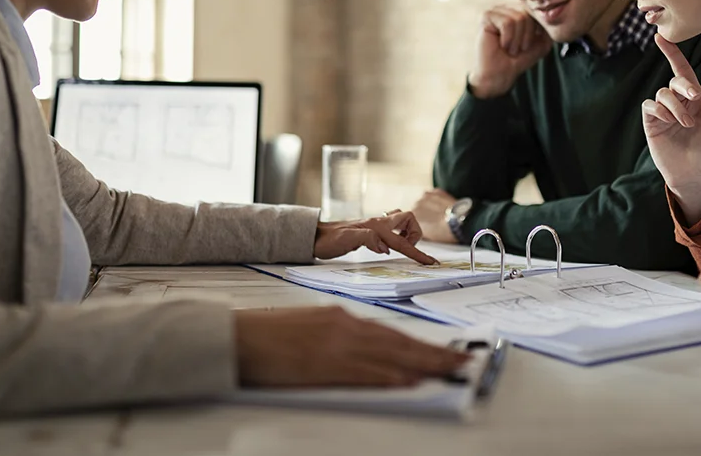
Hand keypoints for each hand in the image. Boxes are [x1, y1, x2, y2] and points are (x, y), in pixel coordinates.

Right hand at [235, 307, 469, 386]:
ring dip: (424, 364)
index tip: (446, 351)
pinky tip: (409, 382)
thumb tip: (372, 353)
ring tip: (450, 370)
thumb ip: (342, 337)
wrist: (238, 337)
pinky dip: (390, 377)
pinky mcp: (325, 366)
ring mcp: (337, 346)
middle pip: (399, 343)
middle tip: (463, 360)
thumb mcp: (313, 327)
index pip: (392, 332)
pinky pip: (365, 373)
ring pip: (390, 356)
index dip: (422, 344)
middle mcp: (345, 327)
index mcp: (342, 318)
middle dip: (434, 353)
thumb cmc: (270, 335)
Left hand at [313, 210, 437, 263]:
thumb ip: (367, 239)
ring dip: (408, 232)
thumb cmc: (328, 240)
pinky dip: (399, 234)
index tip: (430, 262)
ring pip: (402, 221)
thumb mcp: (345, 241)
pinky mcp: (372, 230)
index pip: (402, 241)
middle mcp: (378, 223)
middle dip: (415, 233)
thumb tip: (385, 246)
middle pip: (409, 219)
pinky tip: (391, 245)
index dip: (417, 253)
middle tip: (407, 249)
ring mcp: (375, 225)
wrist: (315, 236)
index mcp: (376, 228)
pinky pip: (393, 228)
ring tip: (401, 247)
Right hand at [412, 189, 457, 243]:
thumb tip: (418, 228)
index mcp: (412, 216)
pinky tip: (443, 206)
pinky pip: (434, 194)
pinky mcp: (436, 191)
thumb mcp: (427, 235)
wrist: (459, 222)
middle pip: (418, 207)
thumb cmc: (443, 231)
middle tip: (433, 219)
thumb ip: (418, 228)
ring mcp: (426, 196)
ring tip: (439, 212)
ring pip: (425, 200)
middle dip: (424, 212)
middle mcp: (416, 204)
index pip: (411, 217)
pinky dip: (437, 199)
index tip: (426, 223)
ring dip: (430, 204)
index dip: (419, 220)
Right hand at [469, 5, 552, 98]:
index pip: (535, 11)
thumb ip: (549, 28)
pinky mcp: (486, 16)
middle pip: (528, 13)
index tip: (527, 45)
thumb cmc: (518, 59)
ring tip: (510, 48)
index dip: (536, 30)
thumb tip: (554, 14)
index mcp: (518, 10)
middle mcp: (507, 7)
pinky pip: (507, 23)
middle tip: (518, 49)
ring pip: (519, 18)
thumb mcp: (542, 43)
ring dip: (517, 39)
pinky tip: (502, 45)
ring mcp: (495, 10)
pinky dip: (508, 38)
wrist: (500, 75)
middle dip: (527, 36)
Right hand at [642, 34, 700, 223]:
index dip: (673, 54)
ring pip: (663, 93)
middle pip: (675, 80)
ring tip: (685, 124)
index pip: (684, 71)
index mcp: (696, 99)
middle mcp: (679, 102)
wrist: (696, 175)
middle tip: (695, 99)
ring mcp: (664, 112)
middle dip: (684, 85)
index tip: (661, 37)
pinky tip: (670, 122)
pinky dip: (661, 109)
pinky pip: (650, 105)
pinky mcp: (652, 123)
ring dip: (676, 106)